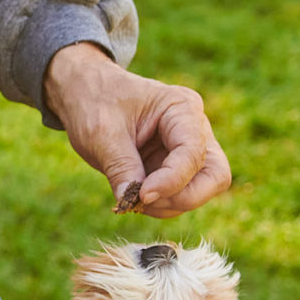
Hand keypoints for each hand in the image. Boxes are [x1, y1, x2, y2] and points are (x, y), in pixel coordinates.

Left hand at [41, 43, 231, 217]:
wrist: (84, 94)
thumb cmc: (95, 102)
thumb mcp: (101, 133)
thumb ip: (120, 167)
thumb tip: (132, 202)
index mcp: (182, 107)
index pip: (193, 152)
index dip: (173, 180)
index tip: (142, 195)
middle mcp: (194, 129)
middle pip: (215, 176)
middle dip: (184, 197)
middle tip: (144, 202)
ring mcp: (187, 151)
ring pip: (199, 191)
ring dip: (167, 205)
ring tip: (130, 198)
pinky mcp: (174, 169)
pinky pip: (179, 197)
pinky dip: (159, 205)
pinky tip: (131, 196)